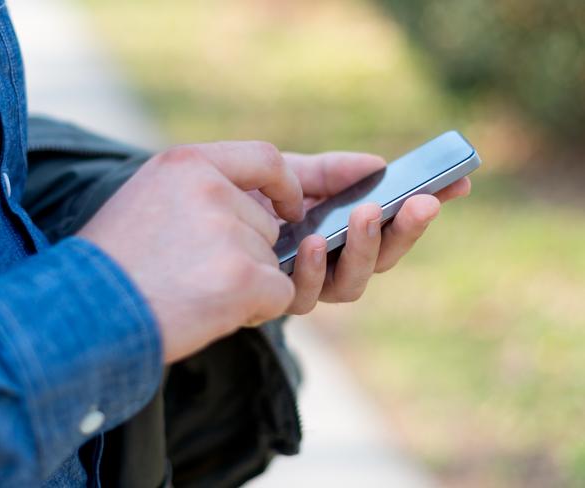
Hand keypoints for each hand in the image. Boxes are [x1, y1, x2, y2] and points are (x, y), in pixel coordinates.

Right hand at [78, 141, 303, 362]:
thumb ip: (197, 192)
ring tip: (194, 295)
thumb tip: (252, 208)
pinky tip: (213, 313)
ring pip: (271, 262)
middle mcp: (211, 190)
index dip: (284, 186)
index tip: (289, 209)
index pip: (264, 158)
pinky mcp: (243, 278)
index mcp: (186, 164)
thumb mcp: (145, 199)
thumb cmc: (111, 265)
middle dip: (245, 256)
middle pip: (265, 225)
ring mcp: (229, 233)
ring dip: (246, 285)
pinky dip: (258, 309)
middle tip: (198, 276)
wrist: (82, 315)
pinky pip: (280, 293)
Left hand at [249, 151, 470, 312]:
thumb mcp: (292, 174)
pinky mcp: (278, 300)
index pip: (394, 226)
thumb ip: (332, 172)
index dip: (426, 207)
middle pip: (383, 259)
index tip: (459, 183)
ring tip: (368, 214)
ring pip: (352, 285)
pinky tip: (313, 241)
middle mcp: (332, 265)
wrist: (196, 216)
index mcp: (343, 234)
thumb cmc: (248, 197)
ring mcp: (307, 286)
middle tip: (421, 202)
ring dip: (364, 249)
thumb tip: (378, 166)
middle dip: (405, 231)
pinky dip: (312, 268)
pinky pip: (304, 294)